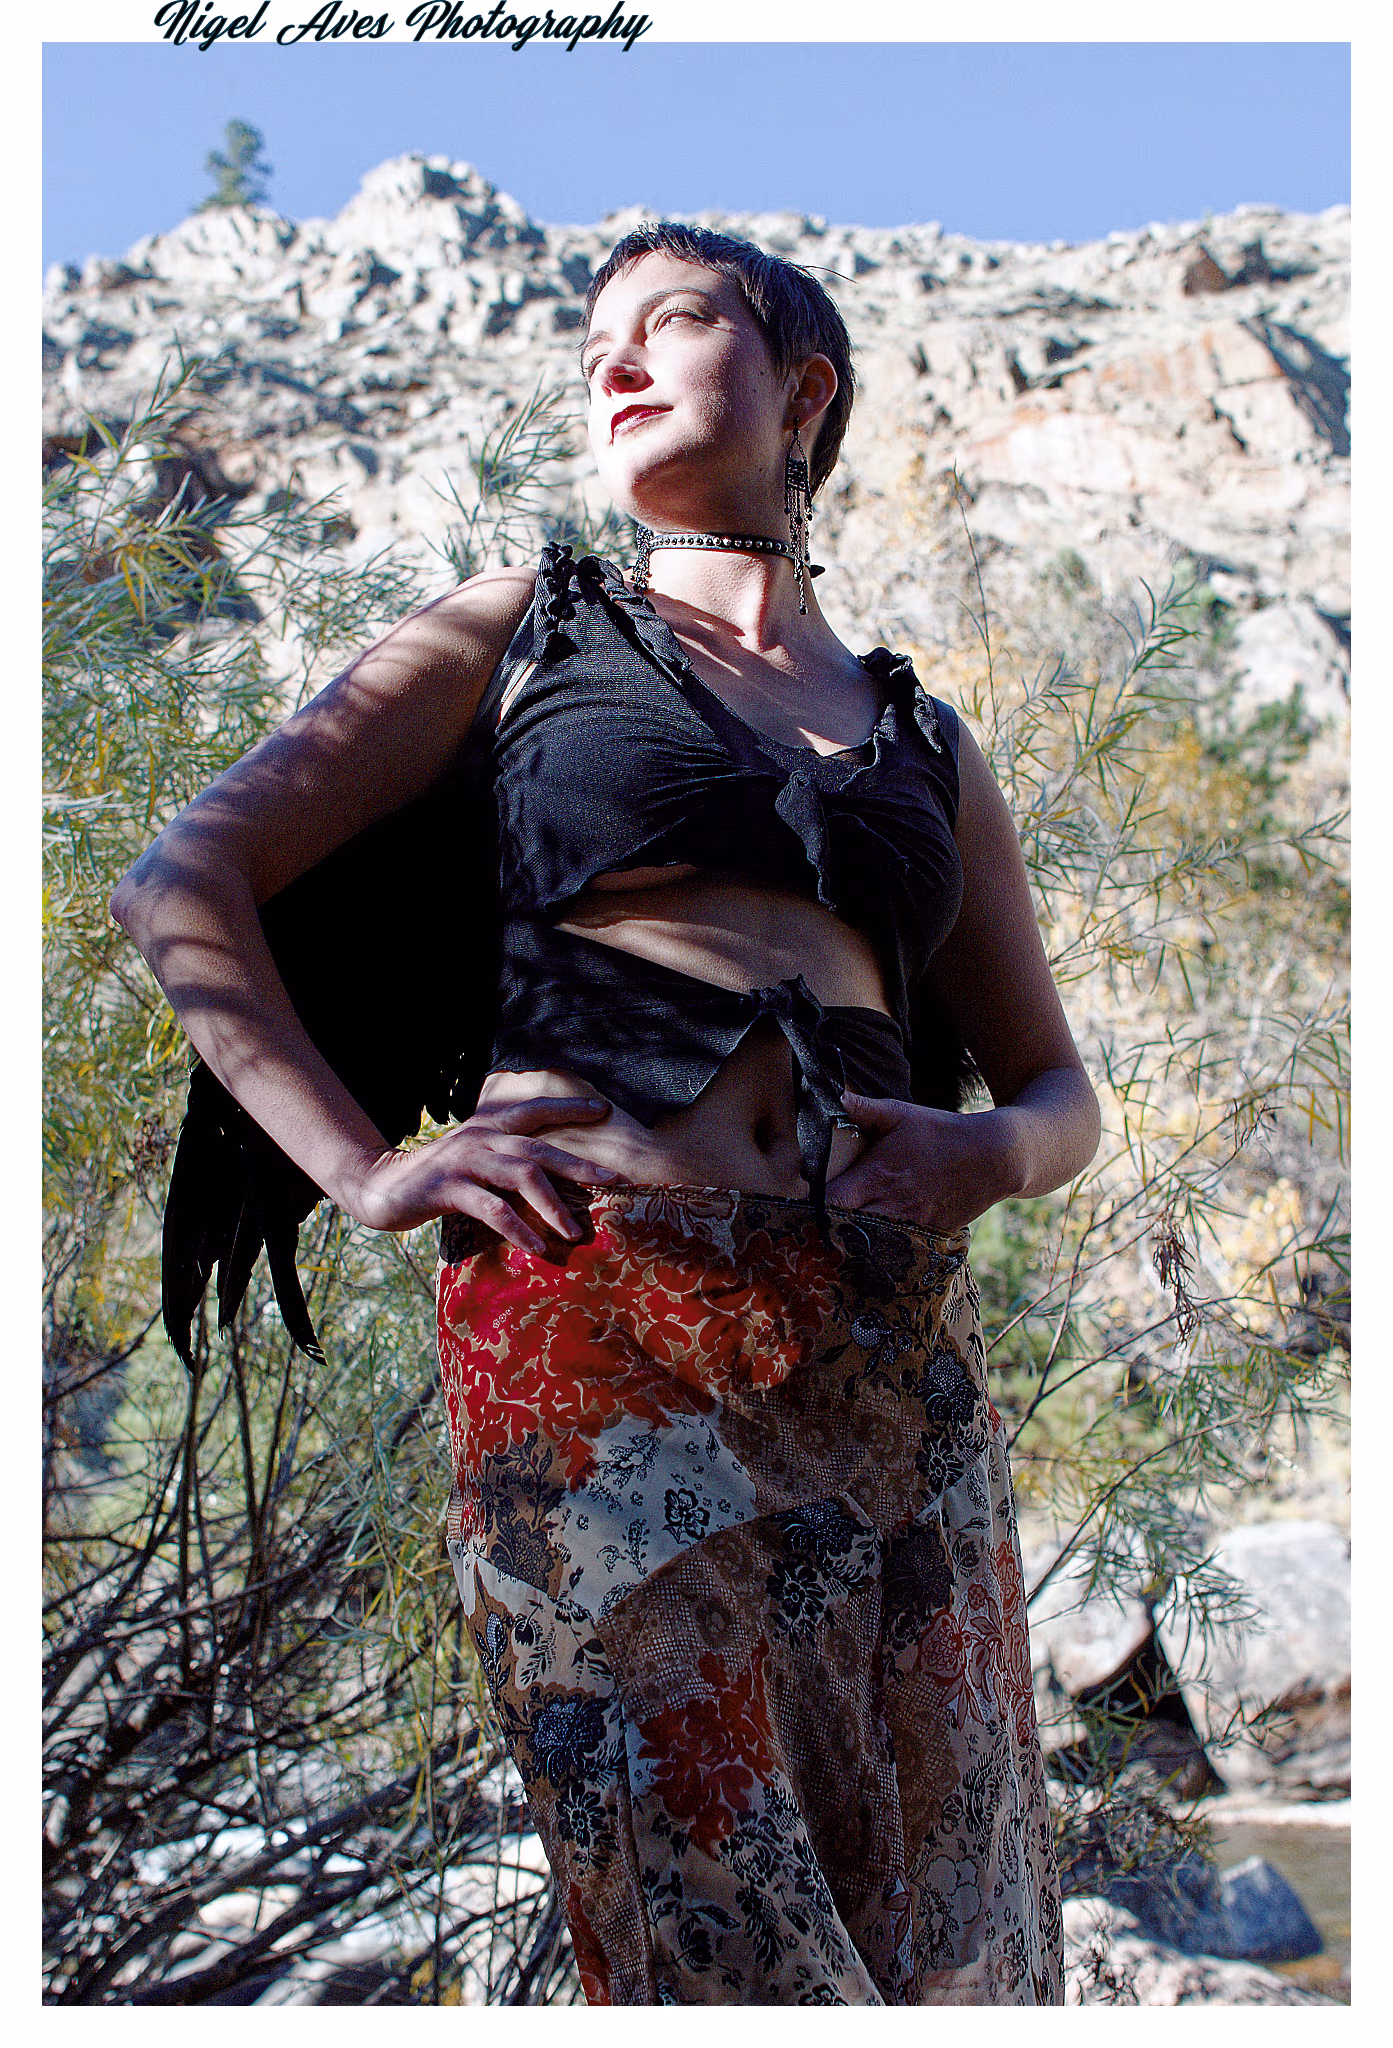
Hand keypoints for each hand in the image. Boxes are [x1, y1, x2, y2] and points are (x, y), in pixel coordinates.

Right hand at [346, 1095, 619, 1252]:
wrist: (382, 1186)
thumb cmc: (437, 1177)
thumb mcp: (473, 1157)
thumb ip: (504, 1158)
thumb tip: (548, 1175)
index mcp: (489, 1127)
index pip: (535, 1109)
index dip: (569, 1107)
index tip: (604, 1109)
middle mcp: (481, 1138)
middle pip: (538, 1147)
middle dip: (578, 1164)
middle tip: (612, 1179)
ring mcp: (465, 1161)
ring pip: (521, 1176)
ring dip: (553, 1206)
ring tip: (575, 1232)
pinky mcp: (449, 1188)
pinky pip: (493, 1209)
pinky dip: (519, 1229)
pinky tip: (537, 1247)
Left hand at [824, 1090, 1023, 1233]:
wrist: (994, 1157)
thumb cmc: (942, 1132)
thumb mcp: (902, 1114)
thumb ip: (864, 1109)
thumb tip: (832, 1094)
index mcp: (876, 1177)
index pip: (831, 1203)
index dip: (814, 1207)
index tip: (807, 1204)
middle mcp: (889, 1206)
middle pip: (845, 1231)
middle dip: (831, 1229)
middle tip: (821, 1223)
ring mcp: (909, 1226)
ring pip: (870, 1245)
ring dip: (856, 1240)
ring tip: (845, 1235)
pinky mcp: (927, 1237)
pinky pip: (897, 1250)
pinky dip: (885, 1248)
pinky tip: (878, 1241)